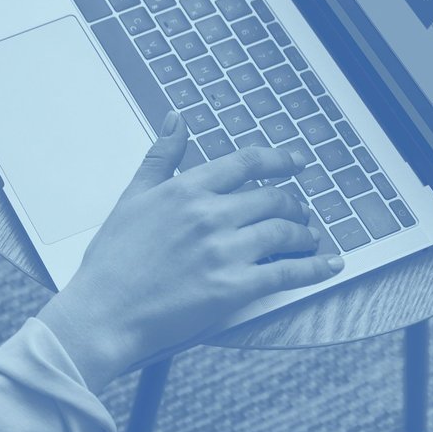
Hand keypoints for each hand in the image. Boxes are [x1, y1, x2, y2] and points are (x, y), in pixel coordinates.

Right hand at [40, 111, 340, 388]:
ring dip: (303, 235)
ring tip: (308, 240)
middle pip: (272, 198)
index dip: (279, 159)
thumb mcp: (131, 197)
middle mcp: (209, 214)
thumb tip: (176, 119)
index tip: (297, 161)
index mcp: (185, 189)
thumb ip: (160, 156)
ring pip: (284, 232)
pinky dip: (314, 268)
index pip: (246, 163)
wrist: (104, 312)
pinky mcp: (234, 287)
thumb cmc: (111, 261)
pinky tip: (329, 265)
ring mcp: (224, 251)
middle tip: (299, 212)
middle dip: (293, 205)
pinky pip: (287, 273)